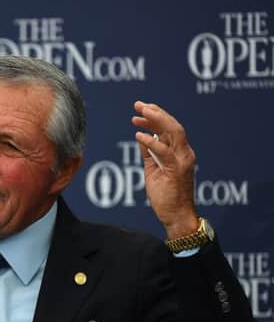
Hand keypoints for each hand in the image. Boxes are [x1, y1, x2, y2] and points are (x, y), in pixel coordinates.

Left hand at [132, 101, 198, 239]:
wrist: (176, 216)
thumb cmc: (165, 196)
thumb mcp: (153, 170)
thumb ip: (149, 153)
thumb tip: (142, 136)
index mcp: (179, 152)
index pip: (169, 128)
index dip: (155, 117)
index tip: (139, 111)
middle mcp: (184, 153)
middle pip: (172, 125)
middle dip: (155, 112)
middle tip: (138, 104)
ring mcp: (183, 160)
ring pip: (174, 132)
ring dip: (156, 120)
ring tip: (139, 113)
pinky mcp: (177, 170)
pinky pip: (165, 151)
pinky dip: (152, 141)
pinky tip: (139, 134)